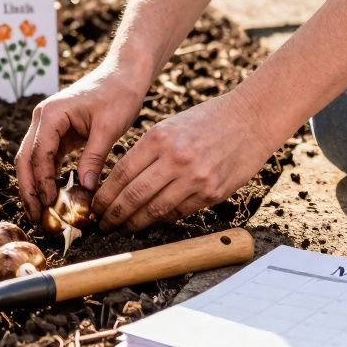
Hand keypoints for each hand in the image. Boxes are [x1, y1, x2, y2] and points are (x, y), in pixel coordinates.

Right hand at [15, 61, 146, 221]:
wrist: (123, 75)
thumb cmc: (118, 95)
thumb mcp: (109, 127)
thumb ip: (94, 157)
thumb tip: (86, 189)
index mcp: (51, 114)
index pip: (38, 153)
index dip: (42, 181)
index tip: (51, 203)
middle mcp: (42, 119)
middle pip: (26, 158)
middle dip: (29, 189)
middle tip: (36, 216)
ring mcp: (47, 125)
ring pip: (32, 160)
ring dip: (34, 186)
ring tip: (41, 213)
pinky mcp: (57, 132)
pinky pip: (46, 158)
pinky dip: (46, 177)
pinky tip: (52, 197)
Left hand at [94, 90, 278, 231]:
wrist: (250, 118)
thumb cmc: (207, 120)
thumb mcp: (170, 126)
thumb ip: (147, 152)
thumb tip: (121, 182)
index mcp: (159, 138)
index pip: (122, 173)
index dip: (105, 194)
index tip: (95, 205)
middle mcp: (176, 158)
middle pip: (134, 195)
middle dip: (114, 214)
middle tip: (103, 223)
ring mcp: (196, 178)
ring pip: (155, 210)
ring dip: (135, 222)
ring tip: (123, 228)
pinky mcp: (213, 192)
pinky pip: (180, 212)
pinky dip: (162, 219)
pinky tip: (151, 222)